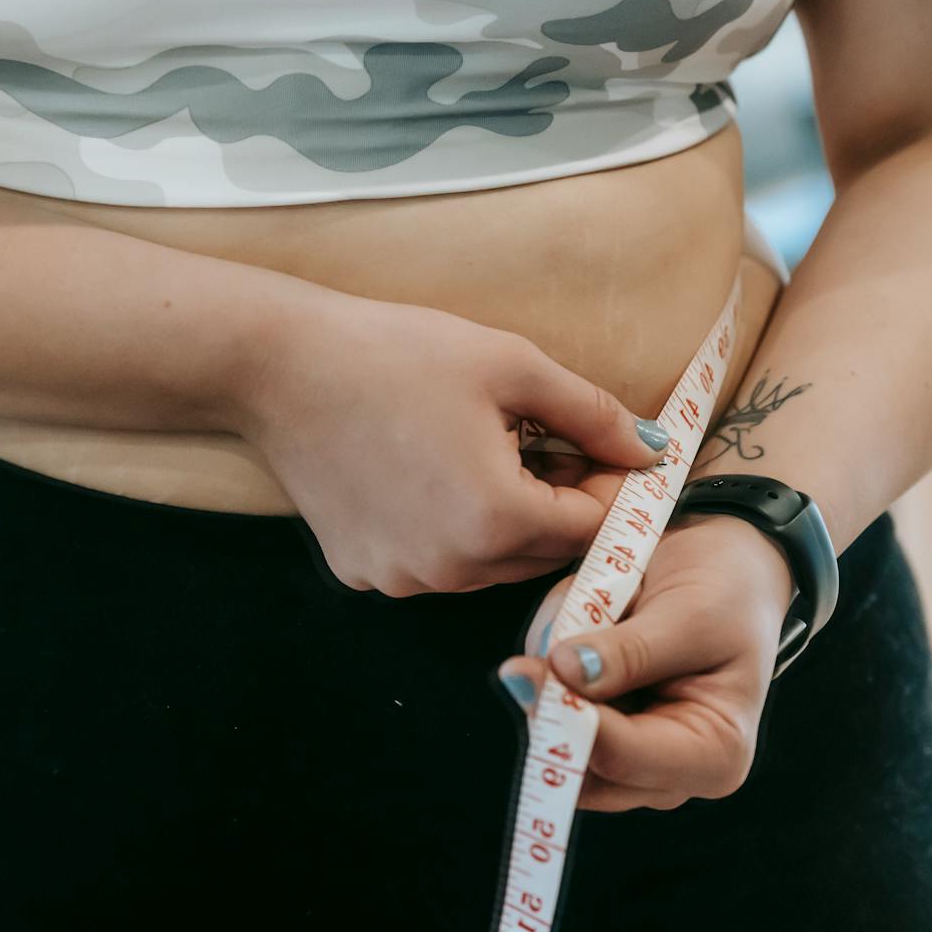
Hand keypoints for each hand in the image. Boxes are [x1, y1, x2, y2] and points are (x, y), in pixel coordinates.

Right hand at [239, 293, 667, 596]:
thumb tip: (652, 451)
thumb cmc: (395, 354)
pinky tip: (423, 473)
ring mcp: (401, 578)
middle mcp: (451, 568)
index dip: (607, 486)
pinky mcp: (363, 572)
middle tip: (539, 442)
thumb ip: (593, 414)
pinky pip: (432, 563)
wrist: (279, 368)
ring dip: (503, 521)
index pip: (591, 527)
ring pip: (488, 565)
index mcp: (496, 520)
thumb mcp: (511, 366)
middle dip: (557, 505)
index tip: (599, 446)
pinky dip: (445, 530)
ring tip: (481, 452)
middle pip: (542, 554)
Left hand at [499, 513, 794, 809]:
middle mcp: (671, 775)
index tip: (520, 672)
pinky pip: (550, 715)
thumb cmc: (727, 593)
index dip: (568, 718)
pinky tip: (579, 633)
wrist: (726, 569)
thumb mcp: (690, 614)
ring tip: (582, 624)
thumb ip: (629, 652)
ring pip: (555, 743)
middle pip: (581, 768)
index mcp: (715, 755)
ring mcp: (632, 760)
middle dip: (553, 705)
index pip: (622, 758)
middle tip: (539, 650)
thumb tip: (563, 672)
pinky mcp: (601, 735)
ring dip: (549, 686)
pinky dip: (550, 675)